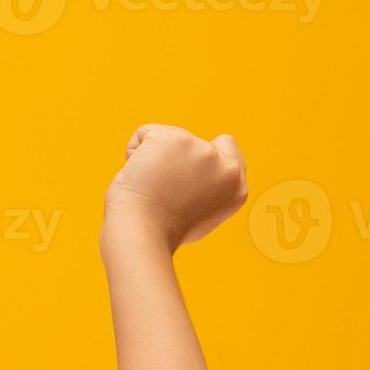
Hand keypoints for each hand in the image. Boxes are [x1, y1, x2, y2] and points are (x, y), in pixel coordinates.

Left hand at [102, 124, 247, 250]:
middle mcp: (226, 168)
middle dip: (173, 161)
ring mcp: (202, 151)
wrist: (142, 235)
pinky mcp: (175, 139)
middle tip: (163, 193)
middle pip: (191, 142)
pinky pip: (142, 135)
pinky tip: (135, 177)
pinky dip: (132, 153)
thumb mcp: (200, 213)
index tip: (184, 178)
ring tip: (149, 189)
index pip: (226, 146)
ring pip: (167, 138)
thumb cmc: (161, 232)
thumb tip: (194, 170)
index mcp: (236, 188)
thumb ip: (207, 187)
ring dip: (152, 160)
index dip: (200, 157)